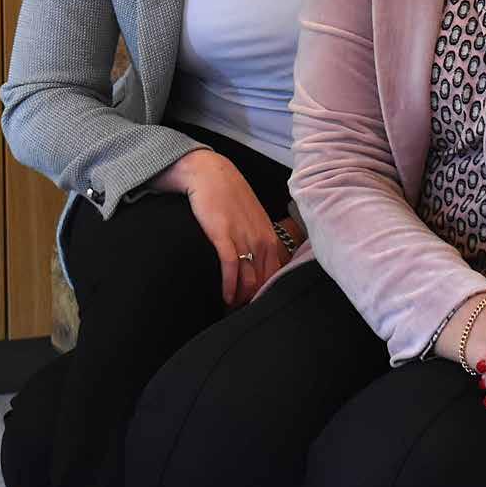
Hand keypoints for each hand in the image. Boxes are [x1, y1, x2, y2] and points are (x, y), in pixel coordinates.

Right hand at [152, 150, 282, 305]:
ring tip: (230, 308)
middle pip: (262, 281)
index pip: (274, 275)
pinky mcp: (223, 236)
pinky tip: (224, 297)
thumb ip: (257, 239)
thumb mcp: (251, 219)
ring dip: (240, 298)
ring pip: (248, 279)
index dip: (265, 294)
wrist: (211, 174)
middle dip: (252, 300)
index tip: (255, 306)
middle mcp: (261, 239)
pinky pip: (230, 268)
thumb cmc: (230, 197)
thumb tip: (256, 263)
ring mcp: (243, 238)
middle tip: (240, 312)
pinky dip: (228, 286)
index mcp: (269, 236)